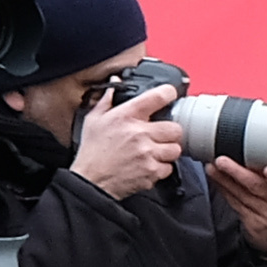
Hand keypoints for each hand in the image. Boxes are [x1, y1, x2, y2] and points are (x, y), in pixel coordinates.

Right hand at [73, 82, 184, 199]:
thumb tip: (115, 84)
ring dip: (168, 151)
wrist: (90, 181)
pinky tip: (149, 165)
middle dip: (170, 131)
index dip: (168, 93)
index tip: (169, 95)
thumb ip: (107, 100)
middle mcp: (140, 133)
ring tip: (155, 151)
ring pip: (175, 149)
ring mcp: (147, 154)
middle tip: (161, 135)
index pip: (158, 97)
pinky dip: (161, 168)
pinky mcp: (151, 172)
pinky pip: (168, 168)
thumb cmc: (92, 152)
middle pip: (175, 128)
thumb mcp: (94, 120)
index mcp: (127, 116)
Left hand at [207, 156, 266, 251]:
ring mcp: (265, 215)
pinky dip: (223, 188)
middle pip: (258, 187)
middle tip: (222, 161)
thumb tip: (250, 146)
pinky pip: (234, 203)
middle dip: (237, 172)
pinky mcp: (252, 224)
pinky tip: (215, 178)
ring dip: (223, 179)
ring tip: (212, 166)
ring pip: (241, 195)